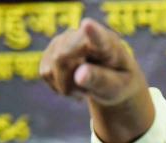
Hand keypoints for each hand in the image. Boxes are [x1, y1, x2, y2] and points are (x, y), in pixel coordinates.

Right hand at [39, 18, 153, 142]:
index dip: (92, 32)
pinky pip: (46, 73)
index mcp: (108, 43)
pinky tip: (74, 83)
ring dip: (66, 86)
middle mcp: (83, 34)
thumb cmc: (119, 83)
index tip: (88, 25)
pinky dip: (58, 85)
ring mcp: (64, 39)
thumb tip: (79, 76)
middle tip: (88, 93)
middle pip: (62, 59)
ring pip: (51, 69)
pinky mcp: (51, 49)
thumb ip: (101, 81)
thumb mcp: (117, 87)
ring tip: (85, 85)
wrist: (112, 80)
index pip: (99, 37)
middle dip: (70, 84)